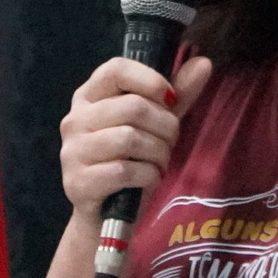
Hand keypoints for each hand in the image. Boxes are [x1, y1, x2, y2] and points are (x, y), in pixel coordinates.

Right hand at [57, 54, 214, 216]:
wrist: (107, 214)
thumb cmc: (130, 162)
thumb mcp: (155, 125)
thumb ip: (177, 95)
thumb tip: (203, 62)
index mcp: (89, 97)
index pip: (116, 69)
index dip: (150, 80)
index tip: (171, 100)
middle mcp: (75, 119)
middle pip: (132, 106)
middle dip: (165, 127)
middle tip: (169, 143)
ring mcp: (73, 151)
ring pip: (130, 138)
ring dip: (158, 153)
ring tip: (159, 163)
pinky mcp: (78, 182)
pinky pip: (125, 171)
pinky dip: (148, 176)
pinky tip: (149, 179)